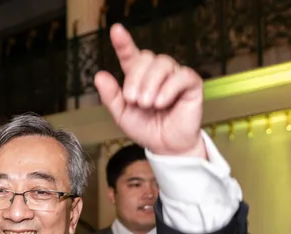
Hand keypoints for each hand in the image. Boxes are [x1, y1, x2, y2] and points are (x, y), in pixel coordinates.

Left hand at [94, 24, 204, 157]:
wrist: (164, 146)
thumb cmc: (145, 128)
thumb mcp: (121, 114)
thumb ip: (111, 96)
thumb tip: (99, 75)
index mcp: (138, 77)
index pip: (131, 55)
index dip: (124, 43)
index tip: (116, 31)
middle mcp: (156, 73)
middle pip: (146, 58)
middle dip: (136, 78)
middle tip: (133, 100)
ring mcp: (174, 76)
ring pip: (163, 63)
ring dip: (151, 84)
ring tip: (147, 104)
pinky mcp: (191, 84)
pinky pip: (181, 76)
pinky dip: (168, 89)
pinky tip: (161, 103)